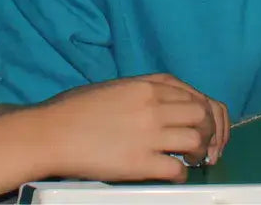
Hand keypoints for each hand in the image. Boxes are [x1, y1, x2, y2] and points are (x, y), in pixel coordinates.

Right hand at [36, 74, 229, 183]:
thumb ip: (143, 92)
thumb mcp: (113, 88)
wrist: (50, 133)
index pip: (193, 93)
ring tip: (195, 159)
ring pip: (196, 139)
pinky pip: (177, 168)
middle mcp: (152, 106)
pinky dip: (182, 174)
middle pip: (202, 115)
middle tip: (205, 144)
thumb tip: (166, 104)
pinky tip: (175, 174)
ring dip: (201, 152)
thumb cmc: (74, 111)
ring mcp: (148, 134)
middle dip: (210, 131)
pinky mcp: (140, 161)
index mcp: (145, 86)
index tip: (207, 124)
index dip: (207, 111)